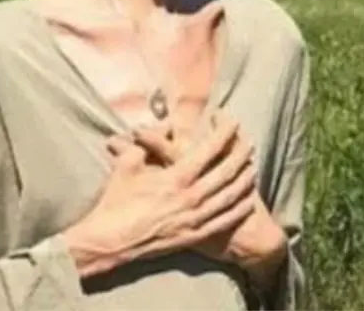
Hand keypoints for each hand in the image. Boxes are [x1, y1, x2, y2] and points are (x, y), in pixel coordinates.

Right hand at [132, 114, 287, 276]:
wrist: (110, 240)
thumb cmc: (116, 199)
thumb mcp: (128, 163)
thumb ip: (149, 144)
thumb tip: (164, 129)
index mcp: (176, 177)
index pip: (209, 150)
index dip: (224, 134)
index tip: (233, 122)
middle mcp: (191, 197)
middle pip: (226, 172)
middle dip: (240, 154)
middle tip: (250, 142)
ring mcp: (194, 219)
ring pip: (230, 196)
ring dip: (245, 179)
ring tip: (253, 166)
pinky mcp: (194, 236)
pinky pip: (224, 221)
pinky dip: (239, 208)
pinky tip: (248, 200)